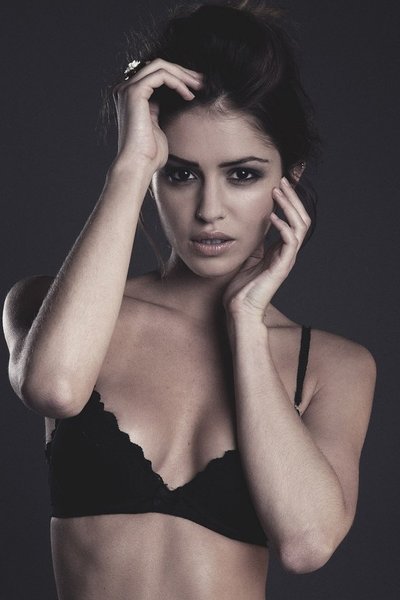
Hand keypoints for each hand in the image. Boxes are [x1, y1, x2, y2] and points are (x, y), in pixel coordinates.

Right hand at [112, 59, 202, 170]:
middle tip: (201, 81)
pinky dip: (177, 82)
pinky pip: (161, 75)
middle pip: (158, 66)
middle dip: (182, 71)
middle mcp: (125, 89)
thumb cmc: (149, 154)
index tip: (196, 86)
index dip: (177, 76)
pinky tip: (188, 95)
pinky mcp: (135, 93)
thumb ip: (158, 111)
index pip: (155, 75)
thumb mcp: (156, 127)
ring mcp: (128, 89)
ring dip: (182, 74)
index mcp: (130, 97)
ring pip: (160, 66)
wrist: (138, 165)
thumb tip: (170, 102)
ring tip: (198, 86)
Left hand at [222, 176, 310, 320]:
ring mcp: (287, 259)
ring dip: (290, 205)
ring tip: (278, 190)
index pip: (293, 218)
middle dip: (293, 196)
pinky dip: (283, 225)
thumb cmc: (241, 287)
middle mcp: (288, 252)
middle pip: (301, 217)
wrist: (239, 310)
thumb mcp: (248, 256)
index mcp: (281, 249)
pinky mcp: (282, 266)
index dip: (291, 200)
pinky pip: (290, 241)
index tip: (283, 181)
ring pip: (300, 225)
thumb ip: (255, 240)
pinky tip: (272, 215)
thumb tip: (254, 222)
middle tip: (283, 179)